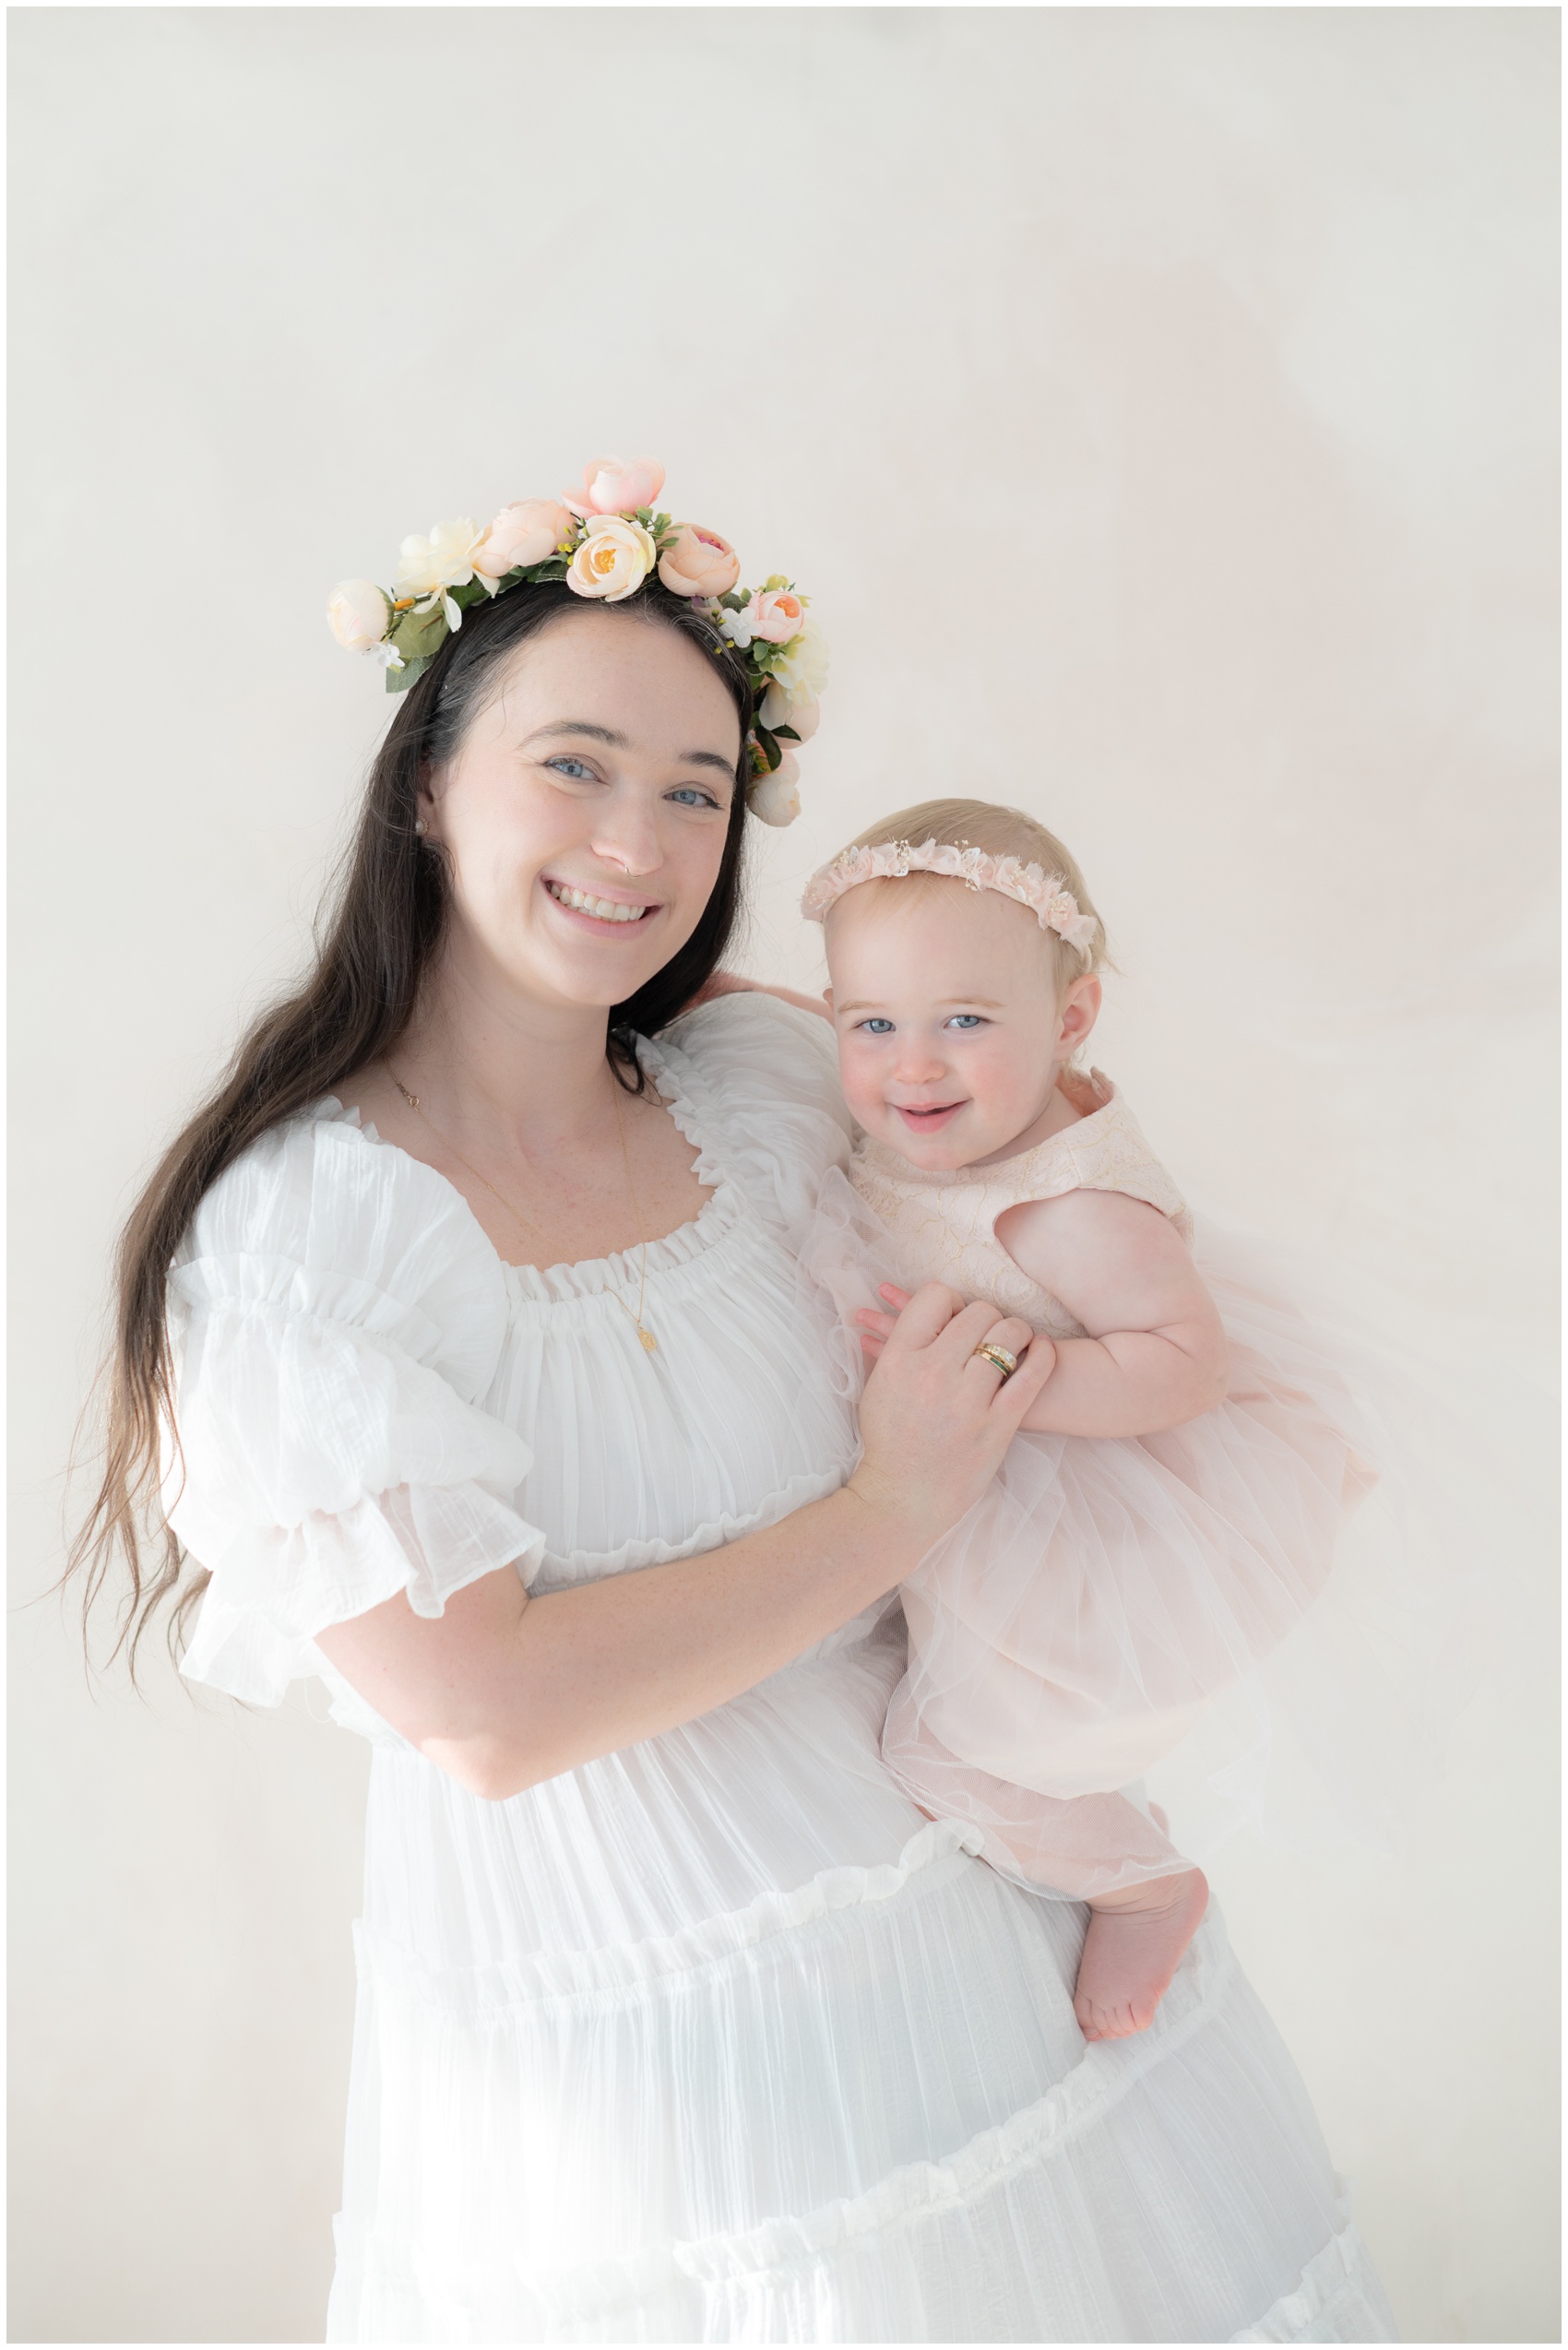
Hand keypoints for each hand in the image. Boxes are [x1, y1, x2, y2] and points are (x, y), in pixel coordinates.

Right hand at [847, 1282, 1053, 1546]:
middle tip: (989, 1329)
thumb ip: (897, 1345)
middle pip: (977, 1312)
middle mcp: (932, 1373)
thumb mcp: (879, 1385)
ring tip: (1017, 1337)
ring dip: (1016, 1330)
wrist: (902, 1500)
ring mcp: (967, 1400)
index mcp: (898, 1360)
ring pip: (1007, 1335)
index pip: (934, 1297)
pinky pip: (1032, 1374)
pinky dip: (1043, 1353)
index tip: (956, 1315)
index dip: (951, 1300)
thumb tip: (923, 1308)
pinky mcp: (997, 1424)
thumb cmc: (890, 1442)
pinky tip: (1043, 1348)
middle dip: (987, 1316)